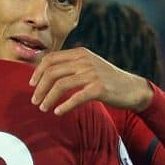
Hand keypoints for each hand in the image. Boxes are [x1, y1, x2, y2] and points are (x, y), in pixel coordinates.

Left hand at [29, 48, 153, 115]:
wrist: (133, 89)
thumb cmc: (107, 80)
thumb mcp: (88, 66)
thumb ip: (71, 66)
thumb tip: (45, 74)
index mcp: (79, 53)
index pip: (50, 58)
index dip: (37, 72)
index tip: (32, 85)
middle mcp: (84, 60)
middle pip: (52, 72)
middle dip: (40, 88)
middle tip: (34, 100)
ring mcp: (92, 73)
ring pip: (61, 85)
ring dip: (48, 98)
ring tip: (43, 108)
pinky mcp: (99, 88)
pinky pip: (76, 97)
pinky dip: (64, 105)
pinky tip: (57, 112)